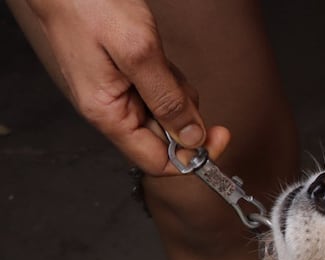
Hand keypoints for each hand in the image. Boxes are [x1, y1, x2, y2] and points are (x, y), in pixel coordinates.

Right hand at [25, 0, 228, 174]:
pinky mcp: (122, 78)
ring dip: (177, 94)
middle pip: (165, 138)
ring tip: (161, 61)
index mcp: (108, 114)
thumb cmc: (89, 6)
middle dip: (186, 116)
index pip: (157, 162)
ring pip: (165, 113)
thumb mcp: (139, 53)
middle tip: (180, 82)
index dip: (193, 156)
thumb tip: (192, 138)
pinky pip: (157, 91)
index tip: (219, 135)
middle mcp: (111, 110)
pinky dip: (168, 79)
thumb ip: (167, 99)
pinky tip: (157, 55)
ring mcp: (116, 94)